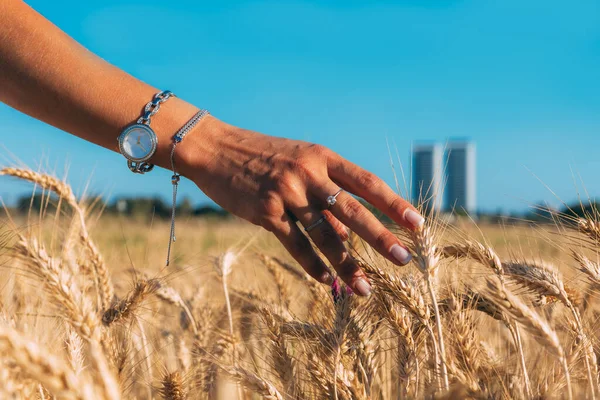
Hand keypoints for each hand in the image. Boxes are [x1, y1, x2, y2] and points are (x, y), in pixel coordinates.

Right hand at [178, 116, 423, 295]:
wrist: (215, 149)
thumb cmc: (262, 157)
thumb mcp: (299, 165)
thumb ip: (324, 195)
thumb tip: (347, 235)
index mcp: (322, 157)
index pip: (367, 182)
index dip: (393, 204)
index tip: (416, 224)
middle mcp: (308, 173)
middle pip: (352, 210)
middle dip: (380, 237)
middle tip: (403, 260)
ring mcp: (286, 192)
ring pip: (324, 233)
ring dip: (346, 263)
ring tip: (365, 287)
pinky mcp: (265, 211)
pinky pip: (295, 244)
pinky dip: (313, 266)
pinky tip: (327, 282)